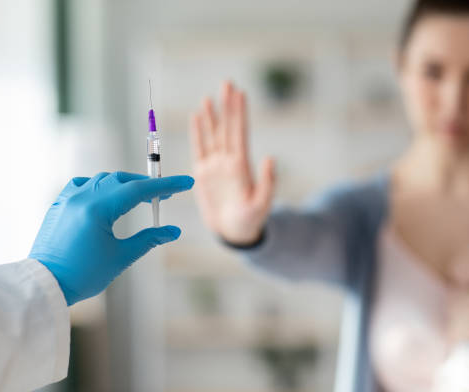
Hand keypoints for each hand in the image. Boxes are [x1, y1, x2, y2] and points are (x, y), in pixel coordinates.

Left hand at [29, 171, 194, 304]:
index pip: (139, 190)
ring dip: (126, 184)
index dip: (165, 186)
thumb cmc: (83, 275)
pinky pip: (83, 185)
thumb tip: (173, 231)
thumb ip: (149, 239)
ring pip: (103, 180)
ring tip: (142, 196)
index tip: (185, 183)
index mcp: (97, 209)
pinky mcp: (59, 205)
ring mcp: (68, 199)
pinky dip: (101, 186)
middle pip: (122, 180)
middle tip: (166, 195)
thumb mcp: (121, 257)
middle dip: (147, 185)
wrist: (44, 285)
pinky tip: (108, 195)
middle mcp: (82, 198)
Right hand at [190, 81, 275, 244]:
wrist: (233, 231)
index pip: (239, 132)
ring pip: (212, 135)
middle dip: (227, 105)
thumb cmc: (250, 220)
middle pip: (226, 127)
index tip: (240, 92)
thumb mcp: (262, 204)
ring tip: (209, 96)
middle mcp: (228, 160)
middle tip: (228, 82)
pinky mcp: (202, 173)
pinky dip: (197, 133)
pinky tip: (197, 117)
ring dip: (212, 115)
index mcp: (241, 165)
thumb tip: (271, 157)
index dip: (239, 112)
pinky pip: (198, 148)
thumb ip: (268, 182)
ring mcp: (214, 165)